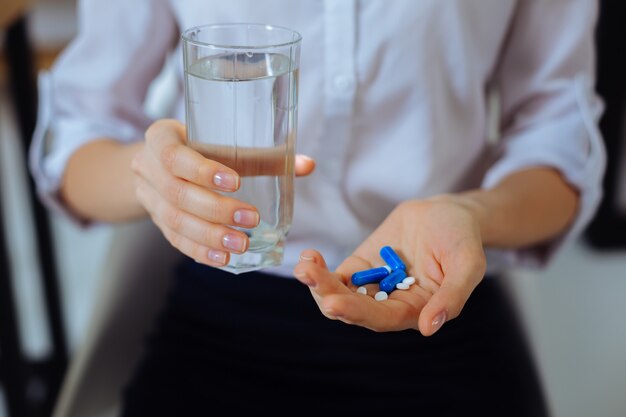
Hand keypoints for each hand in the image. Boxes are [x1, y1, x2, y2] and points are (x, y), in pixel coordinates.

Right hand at [131, 119, 314, 266]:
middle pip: (177, 193)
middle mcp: (147, 167)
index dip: (203, 171)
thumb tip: (308, 165)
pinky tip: (223, 258)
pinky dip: (201, 250)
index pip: (175, 156)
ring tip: (241, 245)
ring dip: (210, 236)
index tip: (235, 182)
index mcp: (160, 138)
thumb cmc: (198, 146)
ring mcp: (148, 197)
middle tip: (251, 219)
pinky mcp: (156, 221)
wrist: (156, 161)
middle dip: (216, 210)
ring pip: (175, 222)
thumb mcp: (221, 142)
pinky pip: (175, 240)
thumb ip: (262, 155)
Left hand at [293, 197, 485, 335]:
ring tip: (304, 267)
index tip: (334, 304)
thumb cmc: (462, 240)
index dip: (358, 313)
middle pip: (355, 309)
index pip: (384, 318)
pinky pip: (338, 274)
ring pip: (341, 293)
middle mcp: (391, 303)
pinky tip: (309, 257)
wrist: (448, 213)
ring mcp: (374, 285)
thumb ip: (452, 297)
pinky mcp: (361, 266)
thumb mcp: (468, 265)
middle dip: (330, 296)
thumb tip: (428, 328)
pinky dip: (321, 269)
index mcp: (417, 310)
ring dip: (319, 284)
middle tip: (310, 279)